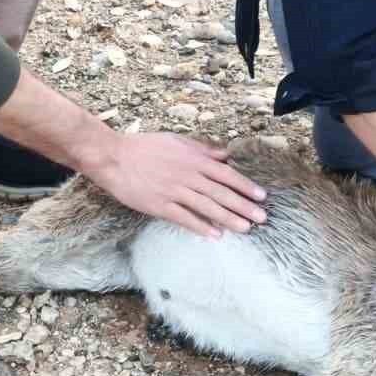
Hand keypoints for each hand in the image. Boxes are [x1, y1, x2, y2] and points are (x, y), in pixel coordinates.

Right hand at [84, 134, 268, 238]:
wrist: (114, 157)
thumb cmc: (144, 147)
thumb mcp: (176, 140)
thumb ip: (202, 149)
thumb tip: (225, 154)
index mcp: (193, 159)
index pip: (226, 174)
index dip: (245, 186)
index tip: (261, 196)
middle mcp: (187, 175)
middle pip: (221, 193)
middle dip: (243, 206)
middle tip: (262, 218)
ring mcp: (174, 191)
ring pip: (207, 206)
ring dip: (228, 218)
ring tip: (245, 228)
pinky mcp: (159, 205)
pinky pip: (184, 217)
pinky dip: (201, 226)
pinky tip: (215, 235)